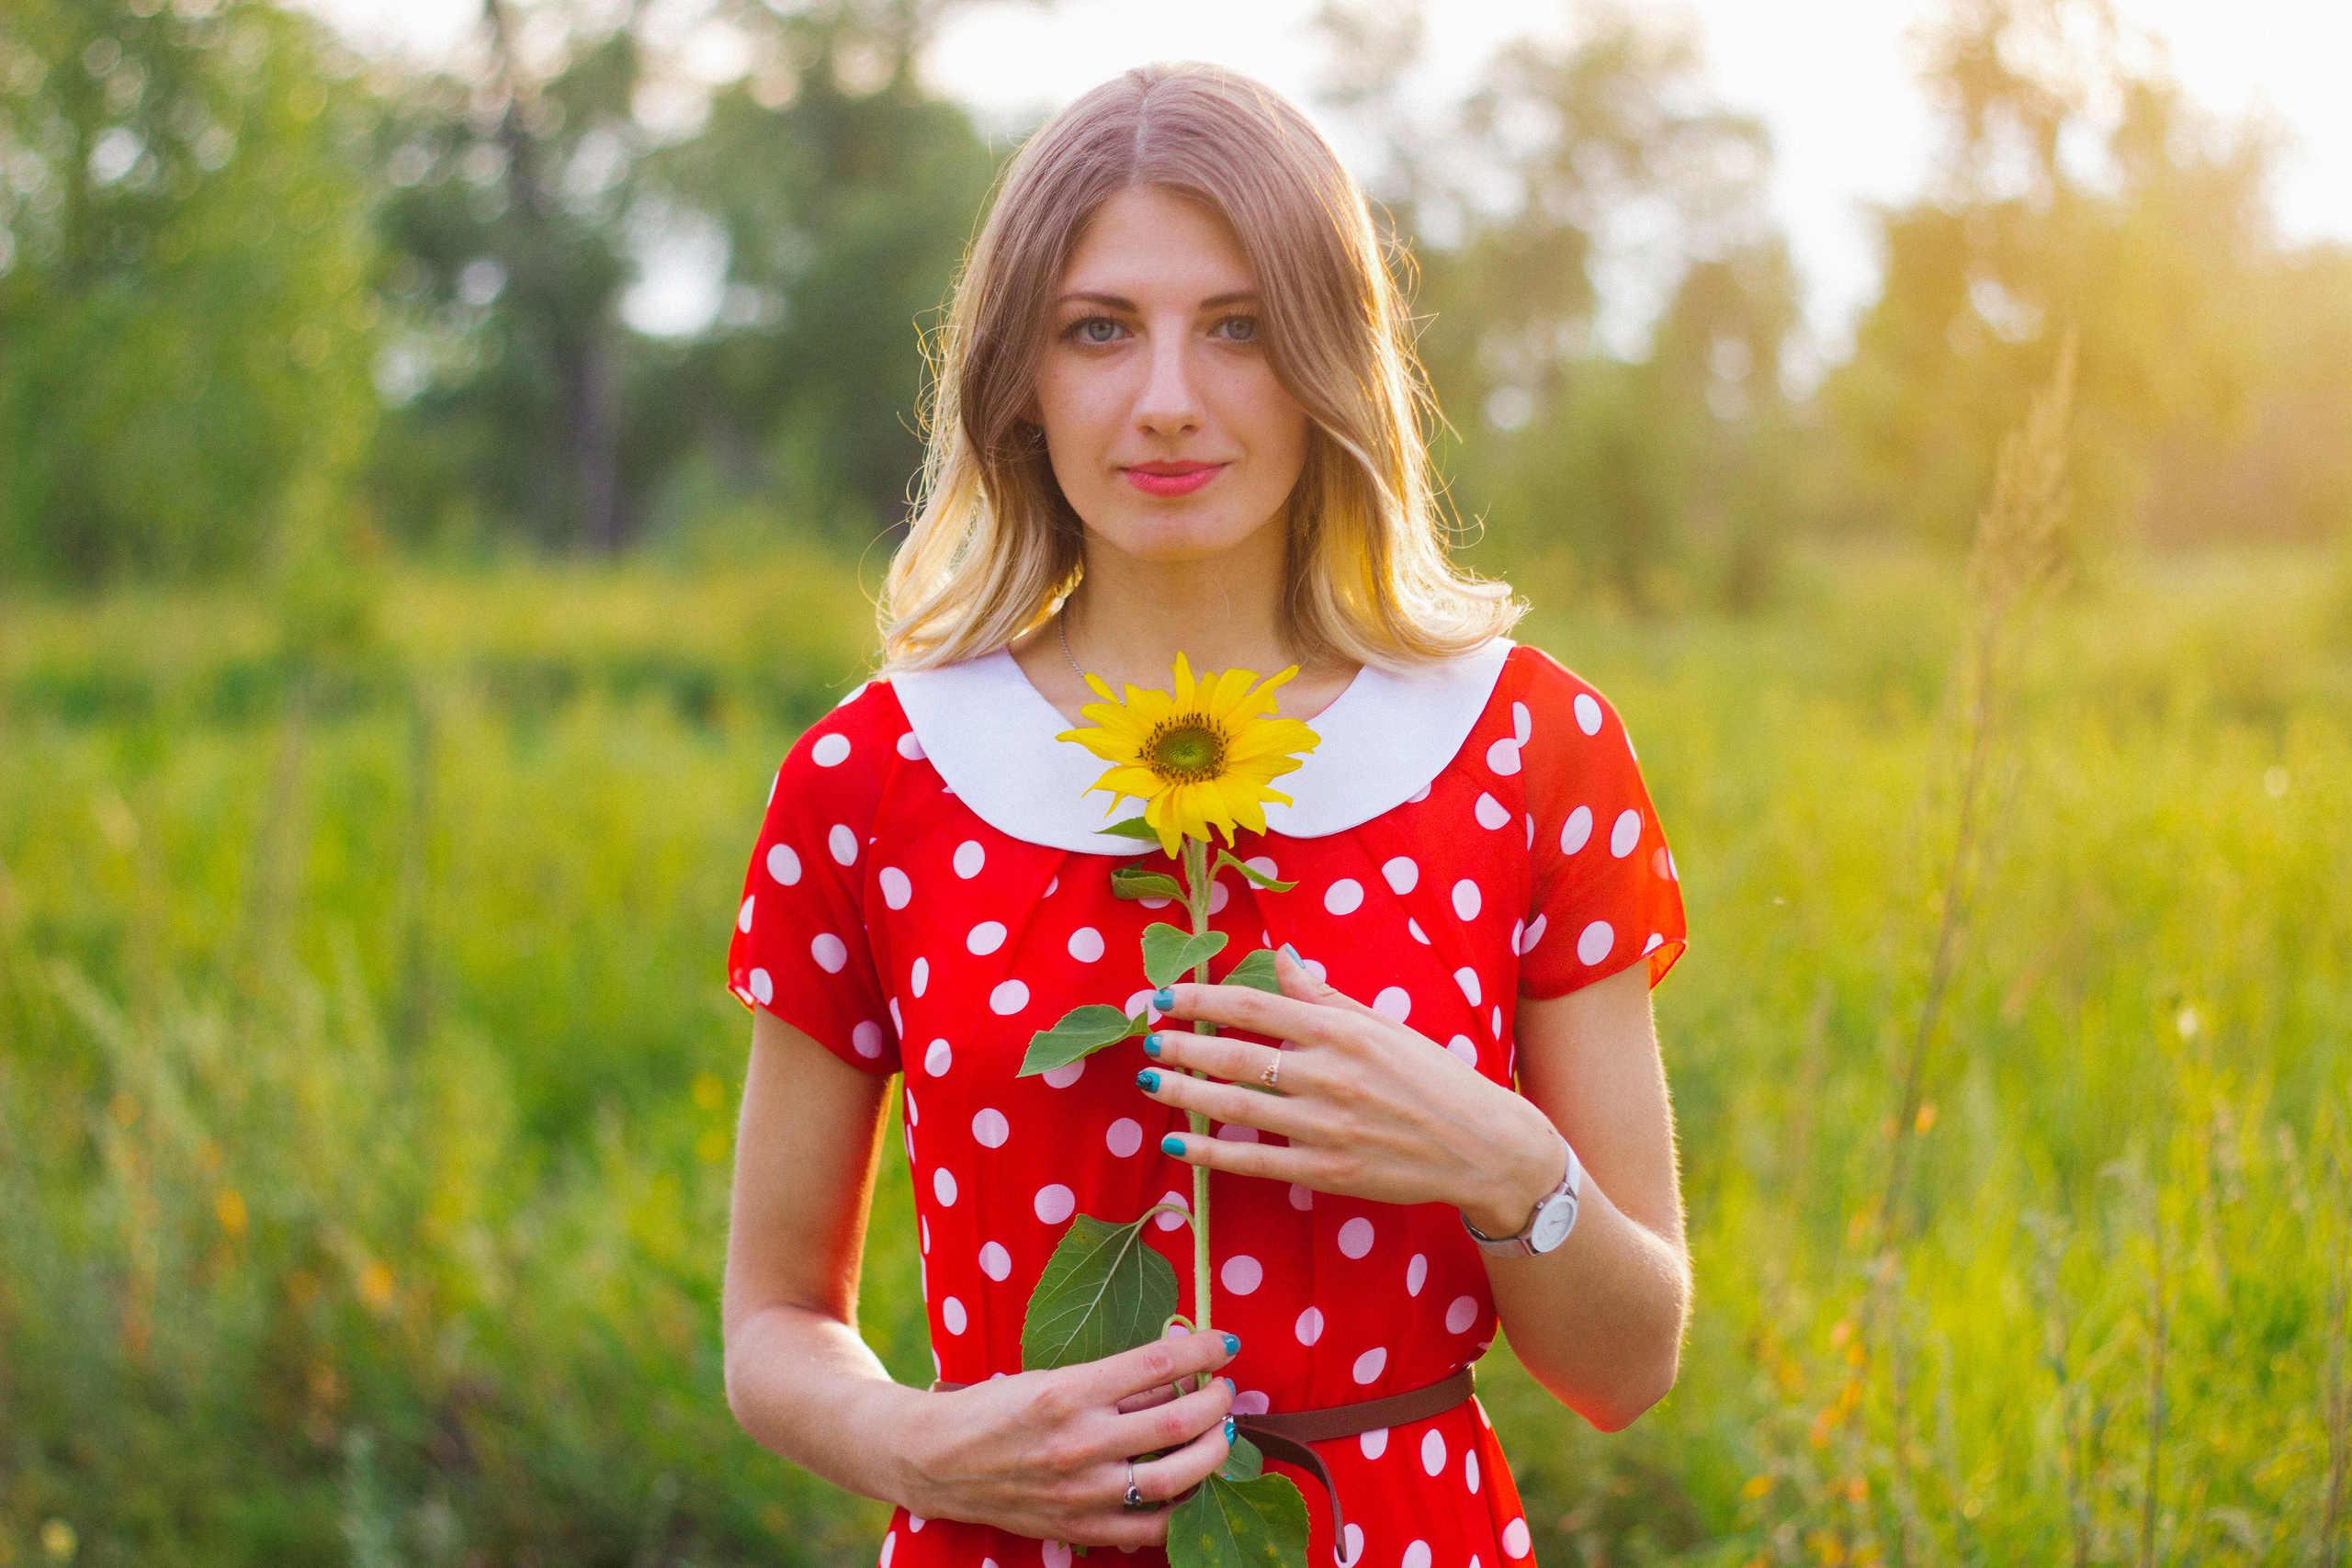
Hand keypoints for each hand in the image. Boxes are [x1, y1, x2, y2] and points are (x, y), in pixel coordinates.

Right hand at [889, 1329, 1239, 1546]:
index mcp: (1068, 1392)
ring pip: (1178, 1476)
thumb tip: (1175, 1372)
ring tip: (1221, 1432)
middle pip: (1180, 1421)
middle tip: (1224, 1390)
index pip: (1158, 1364)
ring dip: (1214, 1450)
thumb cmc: (992, 1408)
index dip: (1204, 1350)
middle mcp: (1079, 1441)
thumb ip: (1112, 1381)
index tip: (1225, 1343)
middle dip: (1217, 1401)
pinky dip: (1183, 1504)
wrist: (937, 1461)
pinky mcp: (1080, 1527)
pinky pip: (1151, 1525)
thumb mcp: (1049, 1376)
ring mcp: (1082, 1491)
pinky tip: (1192, 1483)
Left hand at [1138, 949, 1566, 1236]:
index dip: (1202, 998)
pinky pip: (1254, 1160)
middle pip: (1235, 1053)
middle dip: (1182, 1043)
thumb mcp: (1383, 1026)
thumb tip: (1280, 959)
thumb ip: (1324, 997)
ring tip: (1149, 1079)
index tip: (1165, 995)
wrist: (1483, 1146)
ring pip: (1236, 1105)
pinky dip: (1211, 1151)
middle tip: (1146, 1035)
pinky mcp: (1326, 1171)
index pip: (1255, 1006)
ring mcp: (1326, 1126)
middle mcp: (1330, 1074)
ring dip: (1184, 1090)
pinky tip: (1179, 1141)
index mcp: (1343, 1031)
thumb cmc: (1432, 1079)